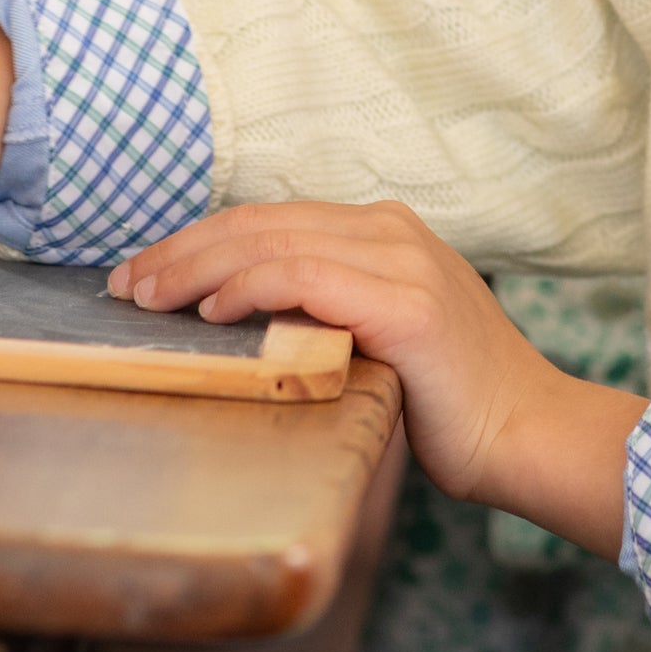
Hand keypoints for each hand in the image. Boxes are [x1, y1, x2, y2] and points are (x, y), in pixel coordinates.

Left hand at [108, 200, 645, 555]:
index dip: (199, 239)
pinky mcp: (406, 302)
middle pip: (261, 219)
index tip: (144, 273)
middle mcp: (391, 229)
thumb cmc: (447, 403)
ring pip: (274, 239)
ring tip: (150, 297)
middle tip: (124, 284)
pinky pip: (307, 276)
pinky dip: (251, 287)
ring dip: (199, 266)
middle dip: (182, 248)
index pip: (269, 217)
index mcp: (383, 231)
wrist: (527, 434)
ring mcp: (402, 258)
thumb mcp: (374, 337)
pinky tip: (213, 312)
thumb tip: (237, 313)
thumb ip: (323, 309)